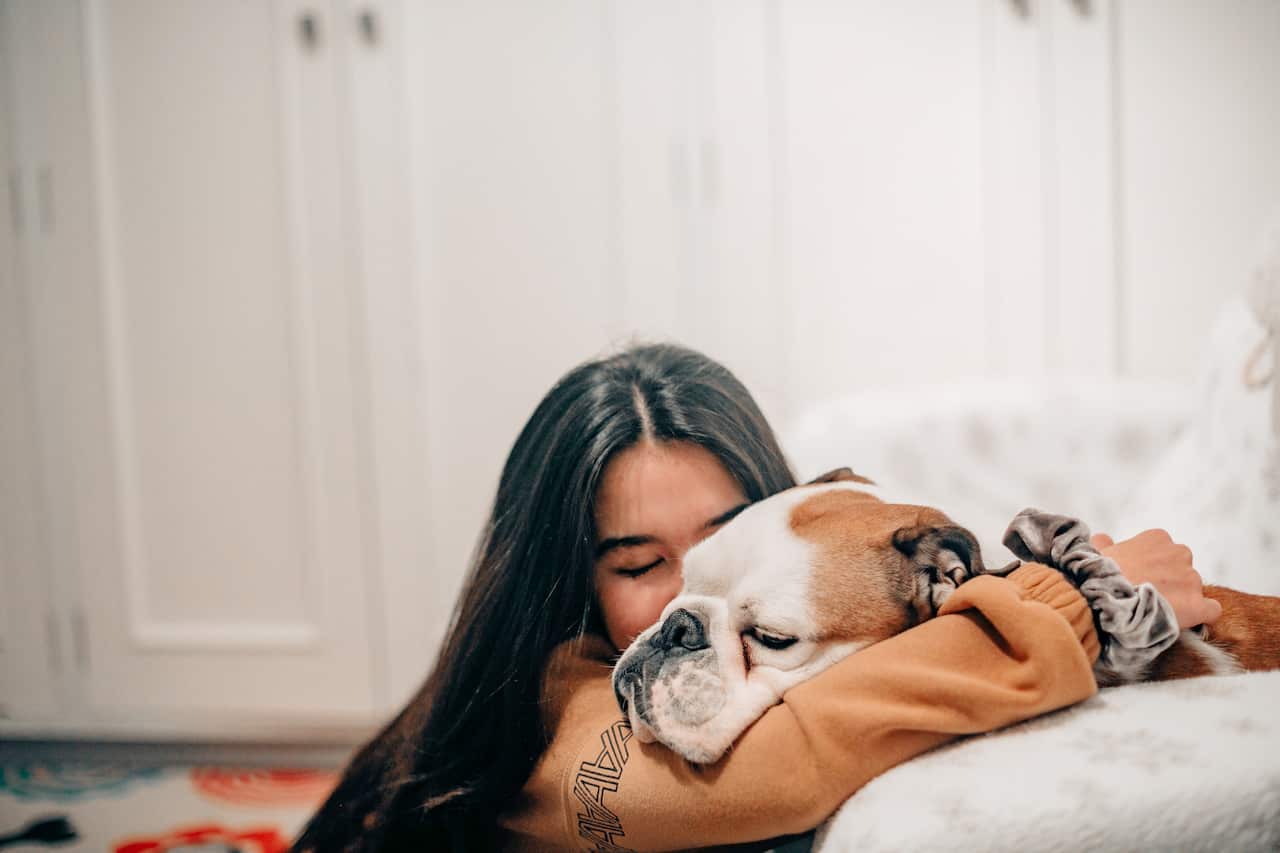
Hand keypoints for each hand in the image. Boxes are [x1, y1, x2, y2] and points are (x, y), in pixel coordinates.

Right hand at [1090, 530, 1221, 627]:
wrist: (1104, 599)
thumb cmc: (1097, 575)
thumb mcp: (1097, 551)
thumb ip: (1105, 543)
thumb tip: (1102, 539)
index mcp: (1158, 538)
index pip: (1166, 551)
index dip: (1154, 568)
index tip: (1141, 579)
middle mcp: (1180, 553)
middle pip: (1182, 570)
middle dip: (1171, 581)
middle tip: (1149, 596)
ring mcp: (1191, 579)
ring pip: (1193, 590)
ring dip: (1181, 599)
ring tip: (1158, 612)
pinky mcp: (1197, 604)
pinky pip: (1211, 610)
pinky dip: (1202, 615)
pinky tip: (1187, 621)